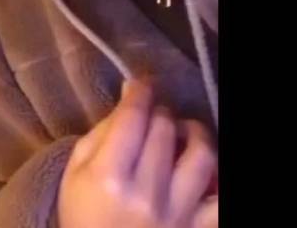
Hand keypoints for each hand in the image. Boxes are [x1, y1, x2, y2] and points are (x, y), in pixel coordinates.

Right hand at [58, 80, 216, 227]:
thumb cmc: (81, 218)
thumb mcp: (74, 172)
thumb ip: (100, 133)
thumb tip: (129, 99)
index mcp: (109, 175)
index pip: (133, 117)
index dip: (141, 91)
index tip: (142, 83)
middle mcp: (146, 193)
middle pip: (165, 129)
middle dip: (160, 111)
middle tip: (153, 113)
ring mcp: (177, 215)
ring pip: (202, 155)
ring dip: (194, 133)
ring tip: (182, 132)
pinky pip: (222, 200)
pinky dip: (217, 177)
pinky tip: (202, 167)